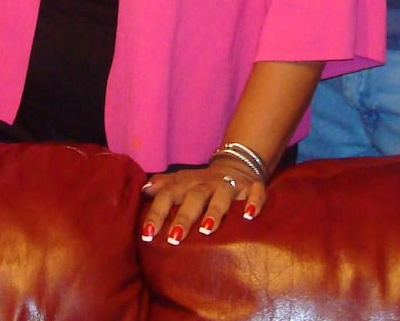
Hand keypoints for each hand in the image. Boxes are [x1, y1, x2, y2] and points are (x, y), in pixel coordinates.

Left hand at [139, 159, 266, 244]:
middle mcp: (208, 184)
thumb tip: (143, 190)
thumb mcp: (182, 181)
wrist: (236, 162)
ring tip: (207, 228)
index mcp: (188, 184)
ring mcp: (231, 185)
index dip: (157, 213)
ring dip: (215, 210)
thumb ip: (163, 186)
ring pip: (222, 196)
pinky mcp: (252, 186)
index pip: (168, 195)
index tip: (147, 234)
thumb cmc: (202, 182)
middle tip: (174, 237)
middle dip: (184, 216)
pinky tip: (249, 215)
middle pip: (194, 197)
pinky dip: (253, 202)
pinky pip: (255, 192)